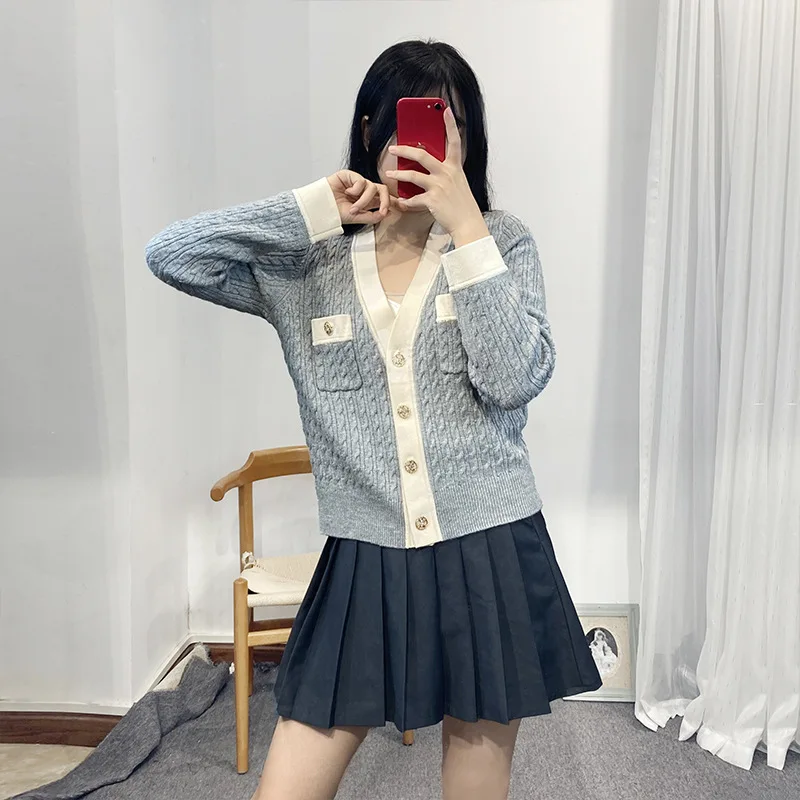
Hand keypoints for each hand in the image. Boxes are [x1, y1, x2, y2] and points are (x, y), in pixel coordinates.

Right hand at [327, 170, 389, 224]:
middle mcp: (364, 191)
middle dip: (386, 201)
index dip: (394, 201)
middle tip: (383, 211)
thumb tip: (388, 213)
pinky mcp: (349, 175)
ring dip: (364, 201)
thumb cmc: (336, 213)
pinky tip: (347, 193)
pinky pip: (361, 181)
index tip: (404, 207)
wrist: (321, 208)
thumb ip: (372, 216)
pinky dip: (356, 190)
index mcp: (368, 201)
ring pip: (372, 188)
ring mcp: (357, 182)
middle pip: (383, 190)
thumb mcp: (358, 218)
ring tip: (353, 209)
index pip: (384, 199)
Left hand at [384, 106, 489, 245]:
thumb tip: (432, 168)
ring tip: (389, 174)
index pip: (454, 141)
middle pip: (422, 155)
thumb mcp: (459, 183)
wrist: (468, 223)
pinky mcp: (432, 200)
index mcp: (455, 167)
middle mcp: (447, 173)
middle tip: (393, 149)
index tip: (445, 110)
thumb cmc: (463, 205)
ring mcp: (439, 186)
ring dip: (398, 175)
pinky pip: (413, 199)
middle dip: (404, 150)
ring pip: (413, 176)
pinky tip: (401, 202)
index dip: (450, 125)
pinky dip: (406, 202)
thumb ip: (446, 173)